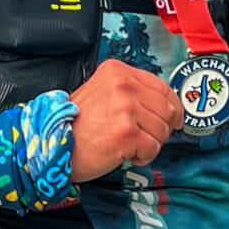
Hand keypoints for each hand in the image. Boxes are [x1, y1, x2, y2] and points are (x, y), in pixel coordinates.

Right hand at [67, 58, 183, 179]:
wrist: (53, 144)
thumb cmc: (78, 124)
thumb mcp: (103, 93)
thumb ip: (132, 93)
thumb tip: (169, 107)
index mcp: (118, 72)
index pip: (162, 87)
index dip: (173, 107)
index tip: (175, 119)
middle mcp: (124, 85)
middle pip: (167, 110)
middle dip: (160, 129)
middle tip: (142, 138)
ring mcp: (126, 108)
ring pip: (162, 131)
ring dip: (149, 144)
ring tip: (127, 145)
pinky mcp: (127, 133)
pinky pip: (153, 148)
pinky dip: (142, 157)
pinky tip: (125, 154)